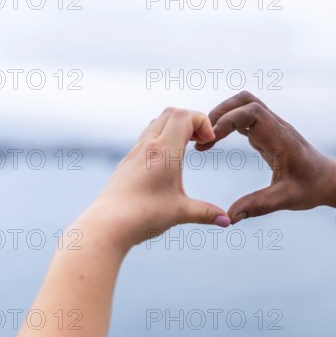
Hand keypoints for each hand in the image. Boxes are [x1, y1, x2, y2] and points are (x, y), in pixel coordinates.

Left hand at [84, 108, 230, 249]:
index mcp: (164, 151)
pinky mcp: (128, 162)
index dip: (203, 122)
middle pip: (172, 113)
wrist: (108, 224)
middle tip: (202, 141)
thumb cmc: (144, 216)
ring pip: (157, 123)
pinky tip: (168, 162)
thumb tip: (227, 221)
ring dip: (175, 127)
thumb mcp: (180, 213)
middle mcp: (148, 145)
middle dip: (191, 121)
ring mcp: (135, 152)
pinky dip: (162, 138)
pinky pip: (147, 137)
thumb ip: (206, 213)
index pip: (185, 116)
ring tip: (187, 148)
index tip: (209, 143)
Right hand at [196, 92, 335, 224]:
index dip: (228, 120)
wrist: (329, 180)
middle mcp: (276, 127)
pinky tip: (215, 140)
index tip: (211, 139)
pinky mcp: (267, 134)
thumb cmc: (312, 187)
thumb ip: (259, 205)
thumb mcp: (287, 199)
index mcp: (280, 138)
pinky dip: (228, 124)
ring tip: (205, 138)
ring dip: (223, 115)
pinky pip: (245, 119)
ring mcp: (272, 128)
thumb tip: (231, 216)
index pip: (252, 112)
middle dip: (221, 112)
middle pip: (245, 100)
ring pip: (244, 106)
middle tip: (202, 135)